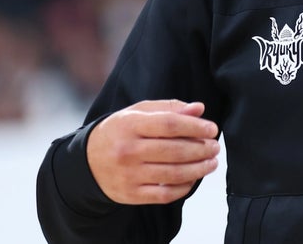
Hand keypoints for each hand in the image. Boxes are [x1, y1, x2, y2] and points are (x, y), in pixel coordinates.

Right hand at [86, 99, 219, 204]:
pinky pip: (164, 194)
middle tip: (215, 146)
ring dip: (199, 169)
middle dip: (202, 149)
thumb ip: (169, 108)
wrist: (87, 162)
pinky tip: (194, 178)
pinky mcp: (130, 194)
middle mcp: (128, 151)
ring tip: (212, 162)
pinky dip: (184, 187)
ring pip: (173, 174)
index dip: (195, 127)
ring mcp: (129, 175)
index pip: (170, 124)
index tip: (212, 129)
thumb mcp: (139, 112)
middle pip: (174, 151)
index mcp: (130, 125)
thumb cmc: (121, 131)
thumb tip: (199, 109)